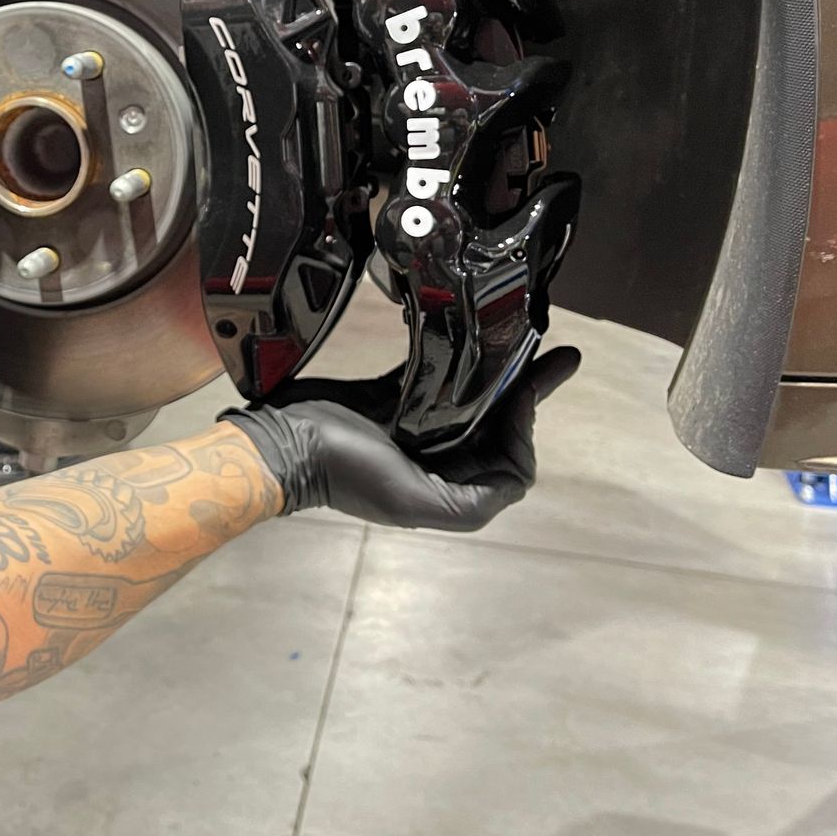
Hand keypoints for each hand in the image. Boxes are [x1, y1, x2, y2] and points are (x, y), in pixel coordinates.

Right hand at [219, 348, 579, 531]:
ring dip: (501, 371)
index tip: (524, 390)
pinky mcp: (393, 397)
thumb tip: (521, 475)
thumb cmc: (347, 474)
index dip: (525, 429)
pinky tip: (474, 330)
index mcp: (448, 486)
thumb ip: (472, 504)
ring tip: (525, 335)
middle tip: (554, 353)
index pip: (511, 462)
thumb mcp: (414, 504)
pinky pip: (437, 374)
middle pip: (499, 426)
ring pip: (475, 398)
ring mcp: (417, 427)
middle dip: (527, 391)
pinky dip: (459, 357)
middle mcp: (439, 459)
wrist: (282, 443)